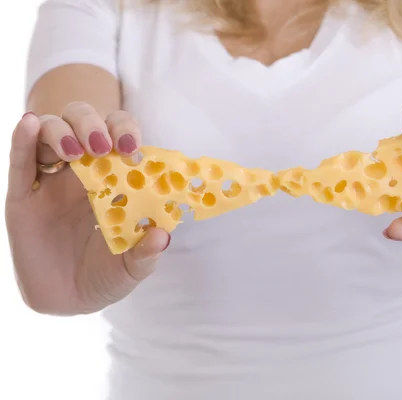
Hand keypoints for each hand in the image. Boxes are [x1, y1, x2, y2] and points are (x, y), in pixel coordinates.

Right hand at [6, 103, 169, 314]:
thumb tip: (163, 236)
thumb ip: (147, 253)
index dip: (125, 132)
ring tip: (75, 152)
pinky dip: (22, 139)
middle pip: (84, 122)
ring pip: (51, 132)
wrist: (69, 301)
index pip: (120, 137)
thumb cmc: (107, 274)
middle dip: (93, 124)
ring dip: (63, 131)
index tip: (132, 147)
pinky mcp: (23, 195)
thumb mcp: (132, 267)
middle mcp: (84, 171)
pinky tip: (29, 124)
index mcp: (115, 178)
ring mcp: (52, 180)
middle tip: (103, 145)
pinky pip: (20, 160)